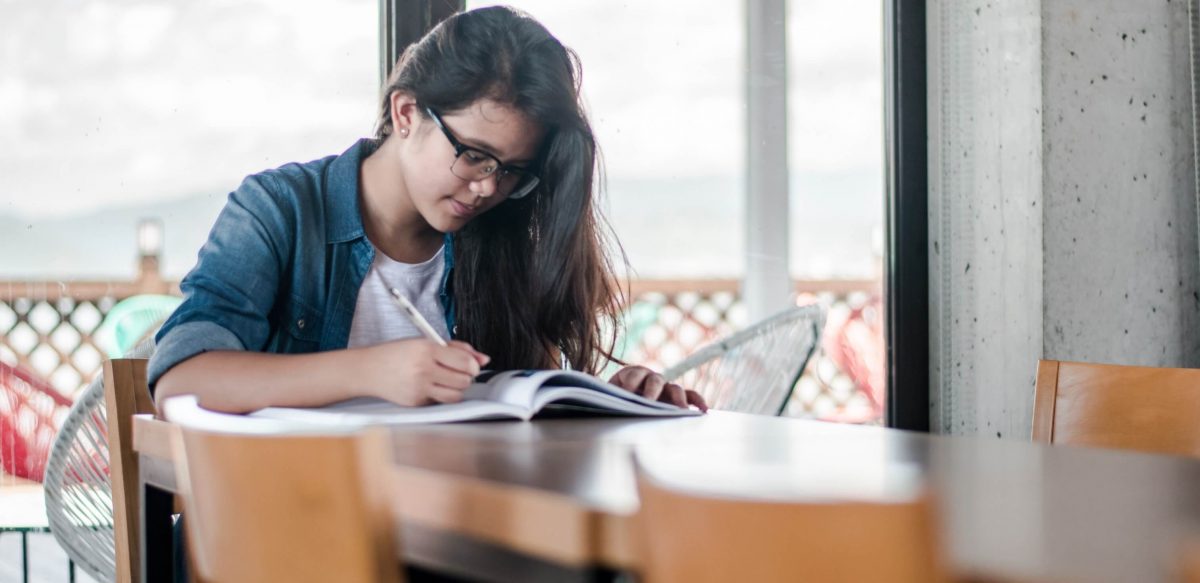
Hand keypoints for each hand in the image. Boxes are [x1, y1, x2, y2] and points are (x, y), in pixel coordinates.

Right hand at [358, 339, 489, 405]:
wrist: (368, 370)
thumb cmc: (397, 354)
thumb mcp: (425, 342)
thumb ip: (456, 348)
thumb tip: (483, 359)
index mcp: (426, 349)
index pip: (465, 362)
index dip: (473, 365)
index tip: (471, 365)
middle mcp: (423, 369)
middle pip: (464, 380)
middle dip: (466, 377)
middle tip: (457, 372)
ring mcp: (419, 388)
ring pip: (456, 395)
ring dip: (457, 388)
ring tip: (446, 380)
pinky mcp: (416, 403)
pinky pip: (440, 402)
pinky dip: (440, 395)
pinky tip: (430, 386)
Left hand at [608, 365, 707, 411]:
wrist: (619, 401)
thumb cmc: (614, 400)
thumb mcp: (609, 397)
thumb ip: (609, 398)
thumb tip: (606, 404)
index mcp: (631, 374)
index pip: (633, 374)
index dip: (630, 382)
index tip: (626, 393)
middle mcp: (650, 378)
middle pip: (655, 380)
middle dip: (652, 391)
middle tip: (648, 402)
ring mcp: (665, 387)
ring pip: (675, 389)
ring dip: (678, 398)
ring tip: (682, 410)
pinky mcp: (676, 397)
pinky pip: (690, 396)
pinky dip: (697, 401)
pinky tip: (704, 410)